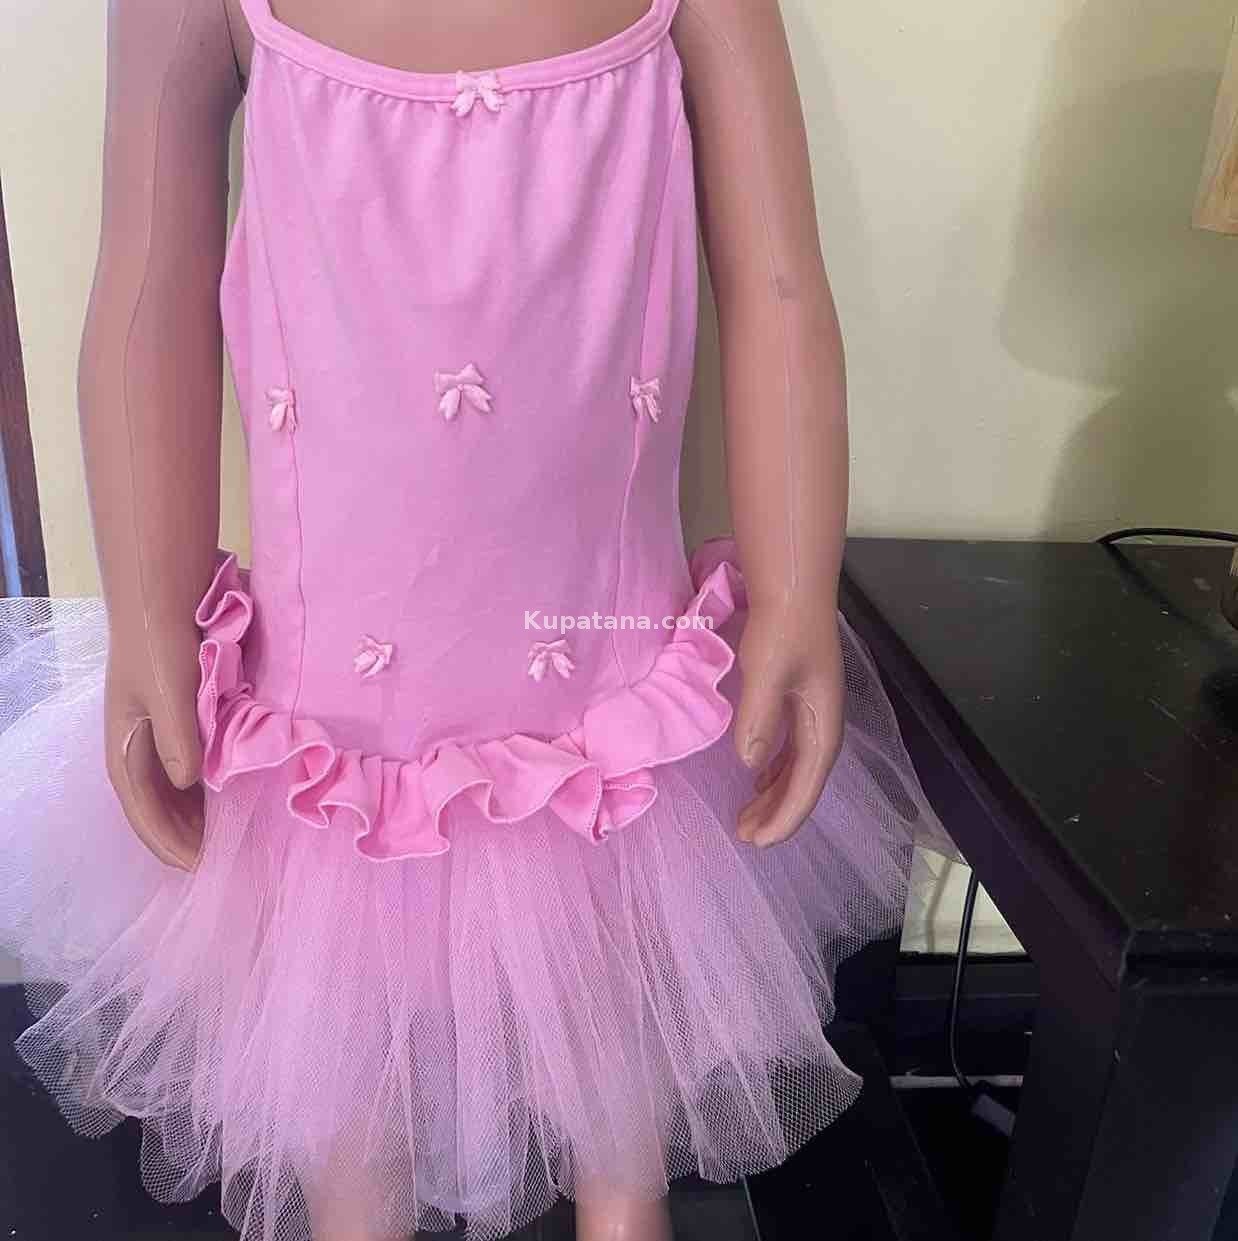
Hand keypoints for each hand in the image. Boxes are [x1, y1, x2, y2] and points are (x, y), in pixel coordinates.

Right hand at [103, 621, 204, 869]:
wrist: (164, 598)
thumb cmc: (160, 646)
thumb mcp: (169, 693)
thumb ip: (178, 739)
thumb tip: (191, 783)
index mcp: (124, 749)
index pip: (144, 811)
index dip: (168, 842)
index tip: (198, 868)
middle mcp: (138, 748)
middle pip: (159, 807)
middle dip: (184, 838)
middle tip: (221, 863)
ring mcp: (157, 735)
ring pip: (175, 791)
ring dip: (196, 817)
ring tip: (228, 841)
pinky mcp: (180, 721)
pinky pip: (191, 767)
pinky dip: (206, 789)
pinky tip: (230, 799)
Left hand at [733, 601, 844, 846]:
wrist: (794, 587)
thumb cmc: (782, 627)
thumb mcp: (767, 672)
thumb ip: (759, 719)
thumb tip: (750, 765)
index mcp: (822, 724)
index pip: (806, 784)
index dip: (784, 817)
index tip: (758, 841)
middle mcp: (822, 723)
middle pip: (803, 781)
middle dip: (777, 813)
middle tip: (745, 836)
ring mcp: (812, 711)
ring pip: (796, 767)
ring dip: (775, 794)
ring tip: (747, 816)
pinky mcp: (798, 699)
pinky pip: (789, 748)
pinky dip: (774, 769)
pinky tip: (757, 776)